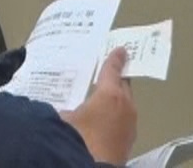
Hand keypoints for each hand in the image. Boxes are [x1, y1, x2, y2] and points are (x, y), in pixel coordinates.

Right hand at [61, 47, 136, 164]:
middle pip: (124, 86)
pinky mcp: (129, 142)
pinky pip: (124, 121)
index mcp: (110, 95)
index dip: (115, 59)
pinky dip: (117, 116)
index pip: (113, 70)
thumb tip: (62, 109)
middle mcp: (125, 107)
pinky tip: (106, 123)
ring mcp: (130, 126)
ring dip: (118, 100)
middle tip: (110, 74)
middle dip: (118, 79)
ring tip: (105, 100)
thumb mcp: (61, 120)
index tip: (122, 50)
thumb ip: (63, 110)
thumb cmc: (77, 140)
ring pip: (126, 104)